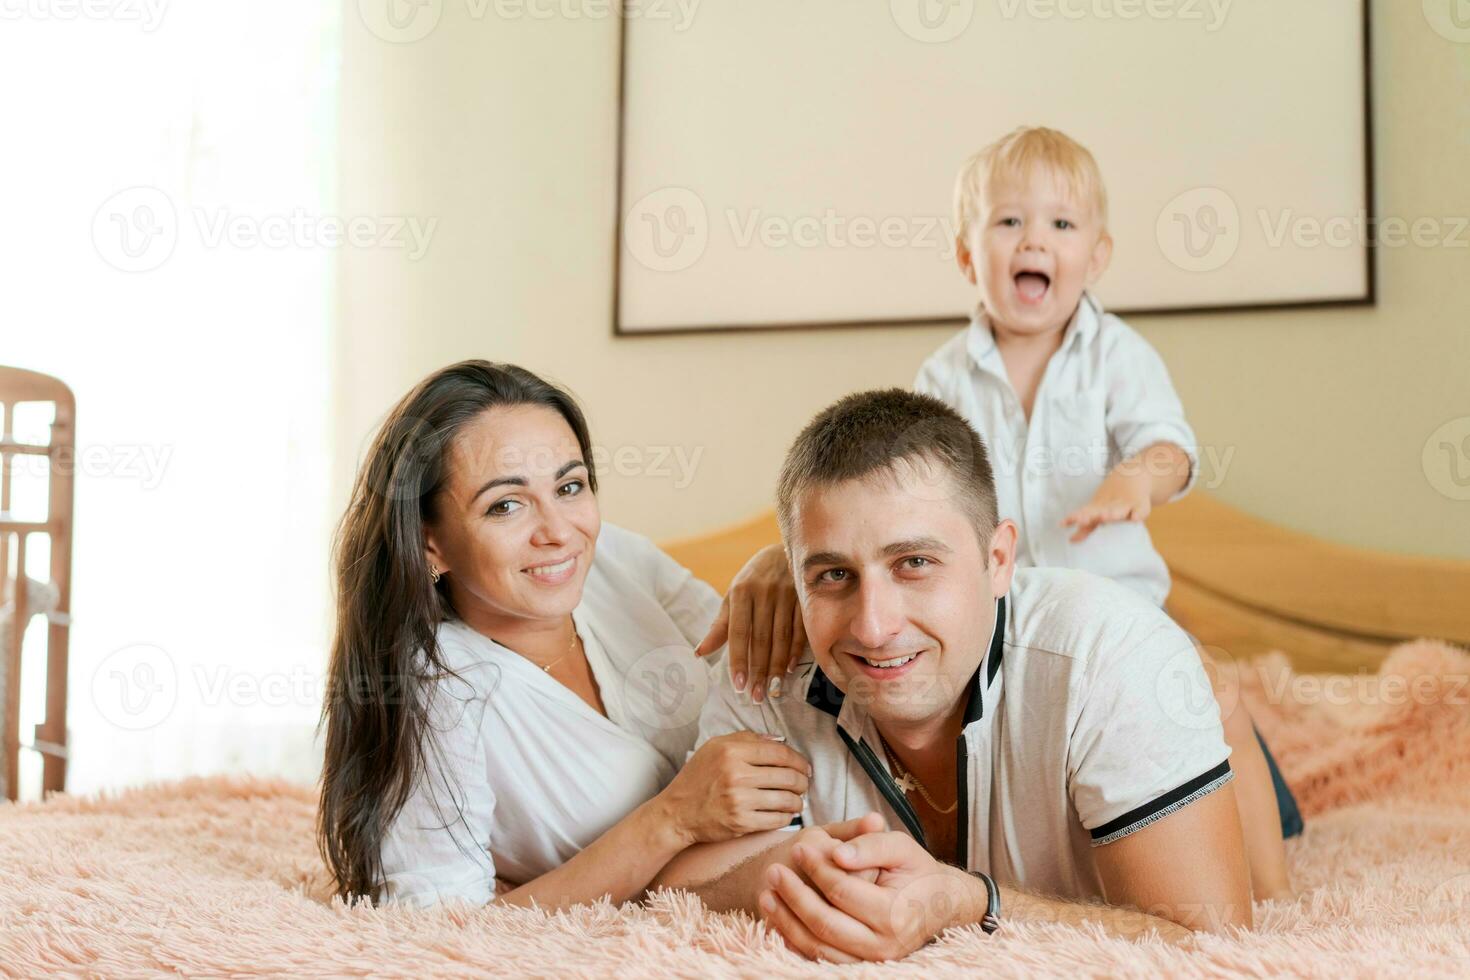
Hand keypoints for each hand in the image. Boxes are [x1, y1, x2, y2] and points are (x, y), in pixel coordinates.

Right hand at [658, 733, 810, 846]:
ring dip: (798, 801)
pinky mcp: (741, 823)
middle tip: (804, 784)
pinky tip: (786, 814)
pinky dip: (787, 817)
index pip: (779, 752)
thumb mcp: (714, 747)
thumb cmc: (697, 778)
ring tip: (798, 800)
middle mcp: (736, 775)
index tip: (805, 767)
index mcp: (731, 751)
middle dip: (802, 782)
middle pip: (787, 776)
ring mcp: (739, 801)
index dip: (798, 760)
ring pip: (785, 799)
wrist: (677, 812)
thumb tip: (778, 740)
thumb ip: (746, 738)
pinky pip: (776, 820)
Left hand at [694, 543, 804, 703]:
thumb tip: (699, 653)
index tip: (739, 685)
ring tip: (772, 690)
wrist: (785, 550)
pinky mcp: (806, 598)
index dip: (738, 660)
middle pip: (761, 639)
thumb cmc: (753, 580)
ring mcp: (787, 594)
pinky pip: (800, 629)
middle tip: (756, 697)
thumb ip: (720, 626)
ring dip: (777, 667)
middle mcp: (764, 592)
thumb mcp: (734, 597)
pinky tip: (789, 669)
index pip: (738, 633)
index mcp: (741, 592)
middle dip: (759, 670)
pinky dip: (796, 651)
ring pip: (782, 638)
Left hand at [758, 830, 974, 961]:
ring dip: (786, 922)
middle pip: (824, 923)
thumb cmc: (916, 871)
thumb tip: (836, 853)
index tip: (798, 847)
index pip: (842, 891)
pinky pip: (819, 960)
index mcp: (894, 913)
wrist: (938, 903)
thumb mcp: (901, 847)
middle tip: (773, 871)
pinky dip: (794, 942)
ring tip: (766, 895)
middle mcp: (883, 944)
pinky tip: (777, 920)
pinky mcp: (859, 966)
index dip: (816, 868)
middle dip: (793, 896)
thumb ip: (869, 845)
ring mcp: (870, 961)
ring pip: (818, 947)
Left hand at [1060, 472, 1151, 543]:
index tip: (1063, 523)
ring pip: (1118, 510)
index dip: (1075, 517)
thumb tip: (1071, 540)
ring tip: (1105, 517)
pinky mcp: (1141, 504)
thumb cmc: (1113, 500)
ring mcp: (1126, 504)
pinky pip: (1141, 510)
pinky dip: (1138, 514)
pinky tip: (1135, 519)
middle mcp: (1110, 505)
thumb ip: (1086, 528)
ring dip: (1112, 514)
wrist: (1134, 475)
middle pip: (1099, 511)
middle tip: (1081, 520)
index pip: (1085, 513)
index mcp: (1099, 507)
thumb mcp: (1098, 510)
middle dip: (1090, 516)